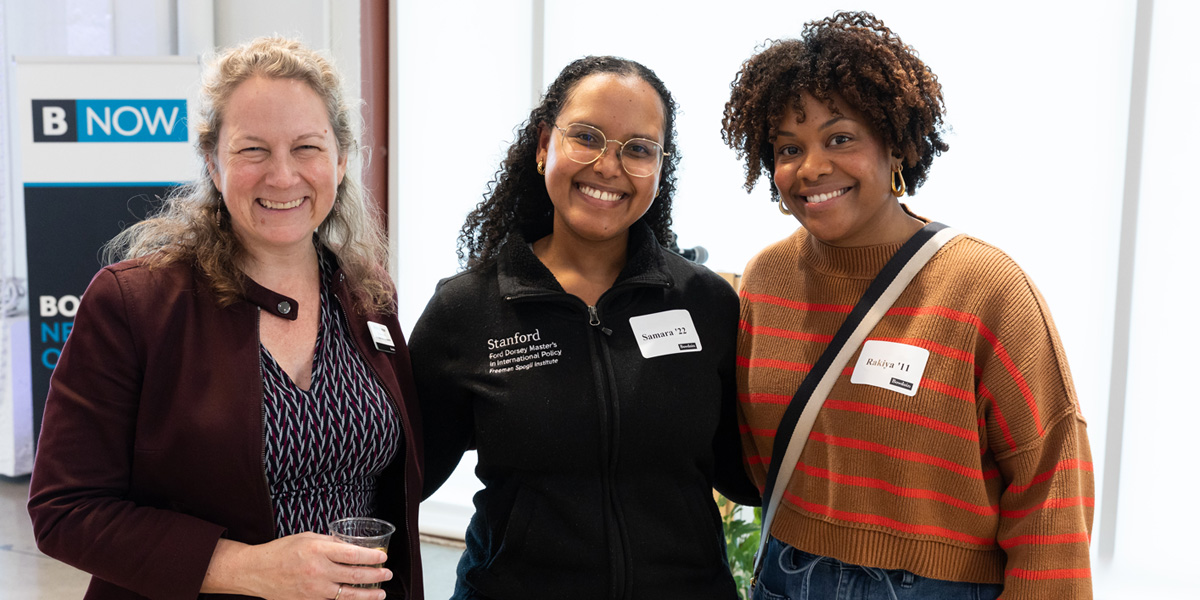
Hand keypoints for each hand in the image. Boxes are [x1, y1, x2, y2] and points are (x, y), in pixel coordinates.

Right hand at [202, 533, 391, 598]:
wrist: (256, 570)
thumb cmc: (281, 551)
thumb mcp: (307, 537)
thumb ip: (330, 542)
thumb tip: (350, 545)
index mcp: (318, 550)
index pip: (353, 554)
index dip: (372, 556)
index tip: (383, 556)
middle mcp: (318, 570)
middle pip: (355, 576)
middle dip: (376, 575)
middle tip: (387, 573)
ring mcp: (314, 589)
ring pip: (348, 595)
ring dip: (368, 595)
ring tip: (381, 593)